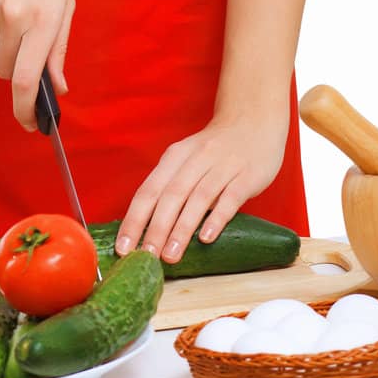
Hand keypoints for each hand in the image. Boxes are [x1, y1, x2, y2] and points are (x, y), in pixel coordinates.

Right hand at [0, 0, 74, 131]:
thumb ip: (60, 45)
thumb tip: (59, 87)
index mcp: (44, 17)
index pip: (30, 79)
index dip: (28, 109)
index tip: (30, 125)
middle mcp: (14, 18)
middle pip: (10, 72)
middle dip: (18, 66)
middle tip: (26, 35)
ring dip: (6, 38)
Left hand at [113, 97, 291, 262]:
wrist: (254, 120)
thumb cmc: (215, 150)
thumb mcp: (187, 160)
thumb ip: (170, 187)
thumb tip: (145, 228)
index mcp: (175, 156)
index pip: (149, 190)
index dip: (134, 219)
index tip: (123, 248)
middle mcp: (196, 159)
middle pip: (171, 195)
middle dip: (156, 228)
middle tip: (146, 257)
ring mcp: (223, 166)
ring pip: (198, 198)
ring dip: (182, 228)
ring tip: (170, 255)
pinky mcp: (247, 175)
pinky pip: (230, 198)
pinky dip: (217, 217)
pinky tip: (206, 238)